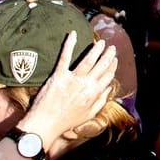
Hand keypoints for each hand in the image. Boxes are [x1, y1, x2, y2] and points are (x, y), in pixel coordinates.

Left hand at [17, 32, 116, 147]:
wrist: (45, 125)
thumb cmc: (65, 122)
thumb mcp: (88, 115)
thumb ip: (100, 101)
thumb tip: (108, 89)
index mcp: (94, 94)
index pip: (107, 76)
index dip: (113, 66)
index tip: (115, 60)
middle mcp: (86, 84)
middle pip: (101, 66)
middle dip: (108, 55)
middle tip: (111, 47)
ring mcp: (72, 79)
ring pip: (88, 60)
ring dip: (96, 50)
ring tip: (101, 42)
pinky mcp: (58, 76)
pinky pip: (65, 57)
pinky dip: (69, 45)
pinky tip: (73, 34)